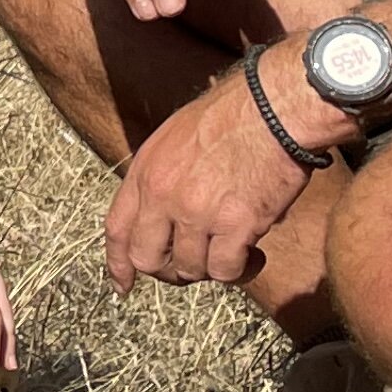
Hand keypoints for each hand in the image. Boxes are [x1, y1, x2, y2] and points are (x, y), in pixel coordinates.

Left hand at [101, 58, 325, 292]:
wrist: (273, 108)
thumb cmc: (233, 115)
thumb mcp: (175, 138)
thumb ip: (162, 176)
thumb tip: (166, 215)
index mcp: (146, 171)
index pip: (117, 228)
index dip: (118, 262)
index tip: (123, 283)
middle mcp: (163, 195)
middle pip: (148, 259)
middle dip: (168, 271)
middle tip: (194, 265)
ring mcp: (197, 212)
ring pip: (190, 269)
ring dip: (210, 268)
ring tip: (232, 251)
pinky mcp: (235, 225)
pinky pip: (226, 270)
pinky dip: (240, 270)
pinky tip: (254, 255)